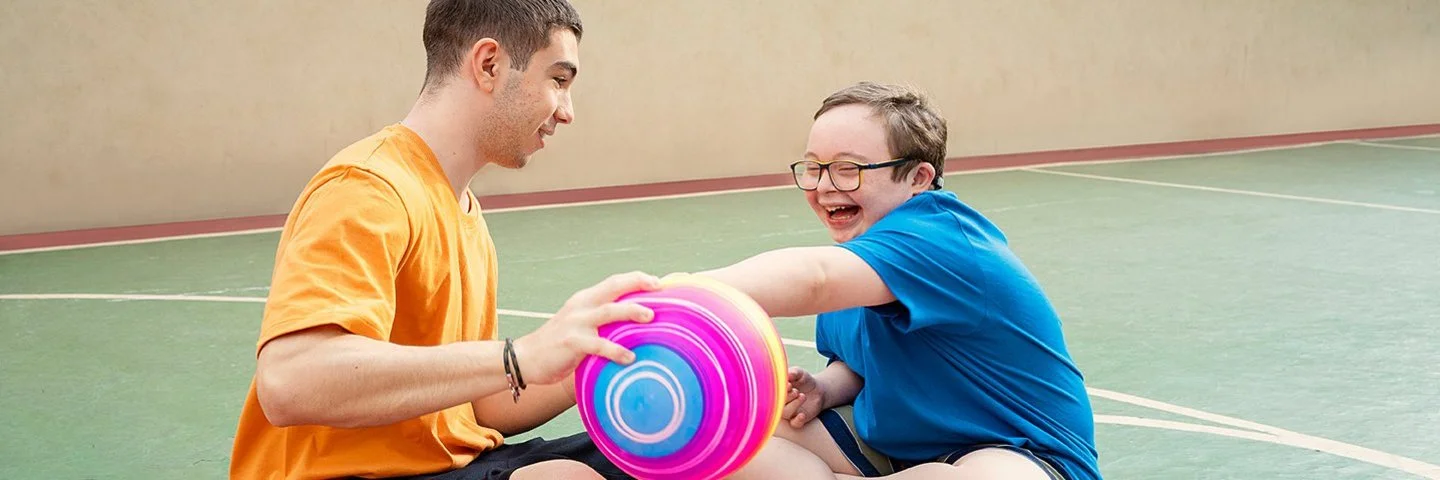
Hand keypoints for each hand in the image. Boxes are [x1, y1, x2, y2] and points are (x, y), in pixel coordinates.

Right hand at [513, 271, 658, 385]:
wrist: (526, 358)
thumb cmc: (559, 344)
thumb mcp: (580, 325)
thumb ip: (601, 322)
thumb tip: (633, 326)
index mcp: (585, 299)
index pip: (614, 282)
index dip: (636, 278)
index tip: (658, 282)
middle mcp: (581, 305)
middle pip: (613, 287)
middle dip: (637, 284)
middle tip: (659, 288)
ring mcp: (576, 322)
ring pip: (608, 311)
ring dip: (631, 311)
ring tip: (650, 316)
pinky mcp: (571, 342)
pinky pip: (598, 345)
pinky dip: (616, 351)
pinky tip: (629, 358)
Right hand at [782, 366, 826, 427]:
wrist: (818, 390)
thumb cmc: (805, 380)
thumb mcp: (800, 373)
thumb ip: (795, 373)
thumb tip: (788, 375)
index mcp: (777, 391)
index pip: (773, 392)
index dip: (779, 390)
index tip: (789, 385)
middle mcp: (780, 403)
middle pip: (776, 403)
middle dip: (786, 397)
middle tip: (796, 391)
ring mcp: (788, 412)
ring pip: (785, 413)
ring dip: (794, 405)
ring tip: (802, 396)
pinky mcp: (797, 420)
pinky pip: (794, 424)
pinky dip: (797, 420)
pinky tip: (802, 415)